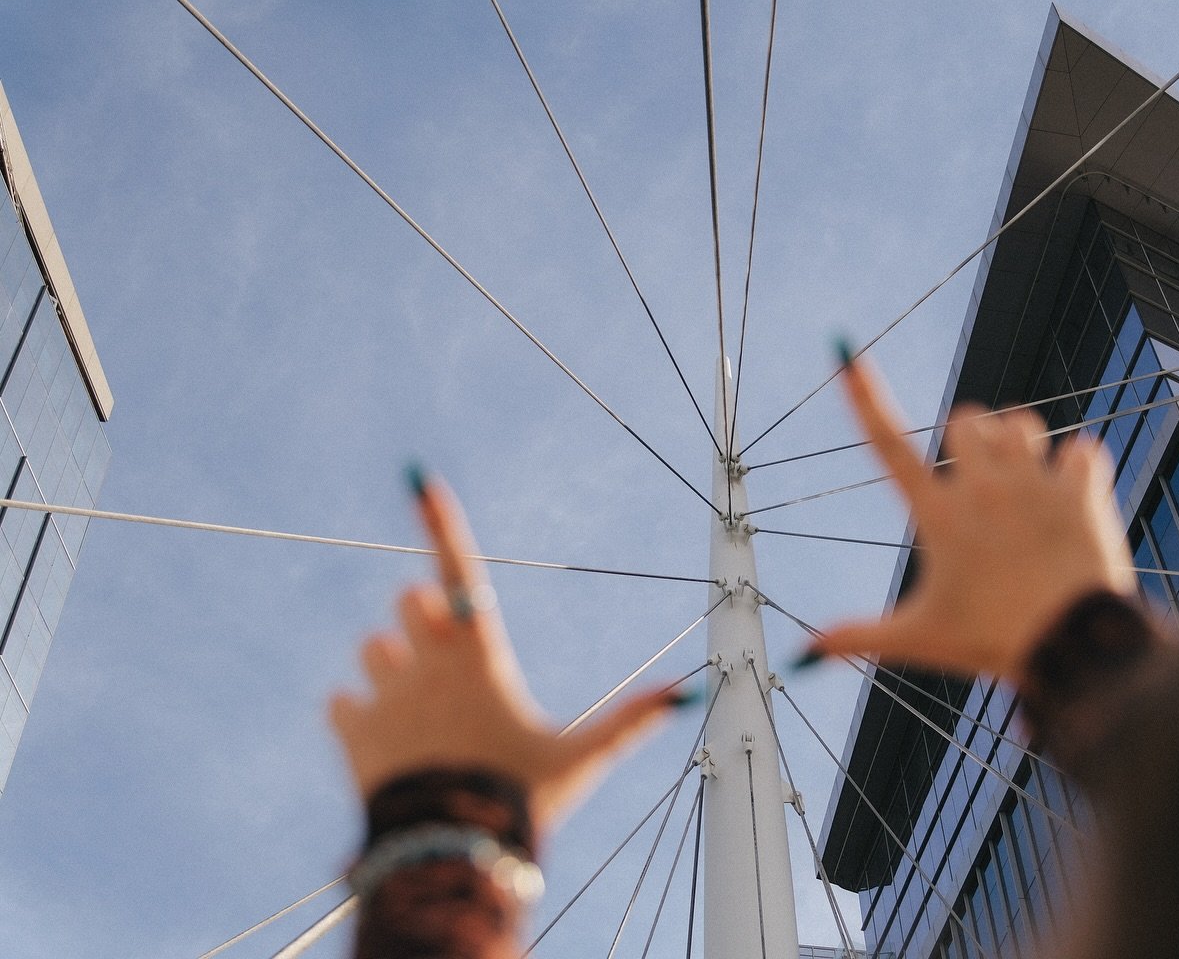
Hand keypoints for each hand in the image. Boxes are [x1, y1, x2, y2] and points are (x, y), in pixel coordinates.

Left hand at [329, 473, 677, 829]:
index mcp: (482, 657)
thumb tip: (688, 695)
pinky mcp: (352, 731)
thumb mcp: (580, 759)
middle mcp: (428, 662)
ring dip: (390, 667)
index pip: (459, 570)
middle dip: (423, 620)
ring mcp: (387, 694)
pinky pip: (340, 701)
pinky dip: (357, 714)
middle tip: (445, 660)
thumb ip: (628, 722)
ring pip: (372, 648)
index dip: (440, 520)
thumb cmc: (520, 798)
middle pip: (407, 602)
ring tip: (417, 713)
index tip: (417, 476)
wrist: (451, 853)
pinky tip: (384, 743)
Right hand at [816, 357, 1135, 680]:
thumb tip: (799, 656)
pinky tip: (1073, 498)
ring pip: (1021, 423)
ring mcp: (1033, 485)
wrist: (1071, 650)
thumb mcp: (918, 639)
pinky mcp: (1081, 491)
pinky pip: (1081, 449)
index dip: (863, 396)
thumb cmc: (988, 642)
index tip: (844, 351)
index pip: (887, 444)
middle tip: (981, 482)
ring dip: (1019, 444)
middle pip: (965, 417)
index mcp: (938, 514)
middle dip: (969, 438)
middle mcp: (983, 487)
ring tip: (1024, 486)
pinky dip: (1077, 467)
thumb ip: (857, 637)